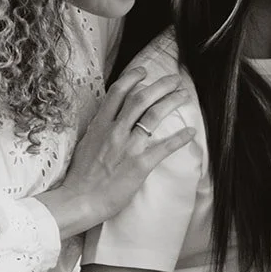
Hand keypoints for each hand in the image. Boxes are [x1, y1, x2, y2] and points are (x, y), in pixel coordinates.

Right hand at [49, 68, 193, 228]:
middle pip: (140, 99)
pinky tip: (190, 132)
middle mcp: (115, 131)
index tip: (144, 71)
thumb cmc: (81, 176)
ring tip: (184, 95)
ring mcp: (128, 146)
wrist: (79, 200)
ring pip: (153, 116)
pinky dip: (180, 138)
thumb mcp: (86, 144)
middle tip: (175, 80)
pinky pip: (164, 147)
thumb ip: (99, 130)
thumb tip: (107, 119)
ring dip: (171, 102)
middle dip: (160, 86)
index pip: (117, 93)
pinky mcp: (140, 164)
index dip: (132, 78)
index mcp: (100, 125)